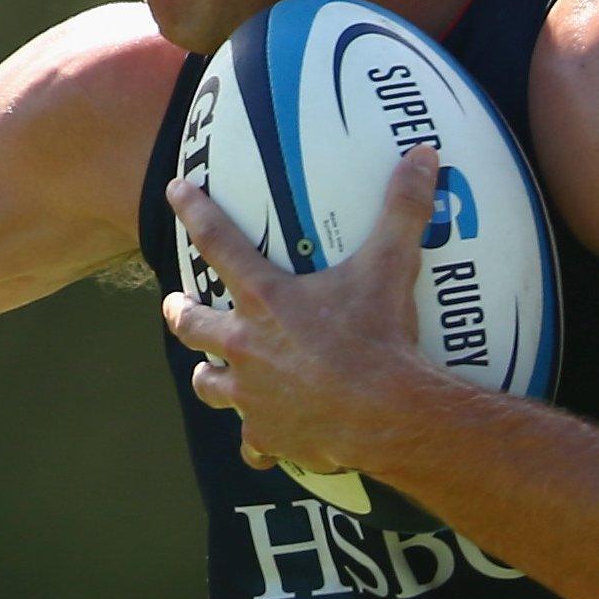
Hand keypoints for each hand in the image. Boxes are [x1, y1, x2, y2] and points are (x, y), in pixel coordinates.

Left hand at [161, 145, 444, 473]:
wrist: (386, 415)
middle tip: (177, 305)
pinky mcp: (268, 435)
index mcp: (265, 298)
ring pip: (208, 384)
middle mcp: (244, 344)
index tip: (174, 189)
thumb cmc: (381, 337)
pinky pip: (252, 441)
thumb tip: (423, 155)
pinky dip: (257, 440)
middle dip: (180, 312)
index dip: (194, 209)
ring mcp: (250, 394)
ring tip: (210, 373)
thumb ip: (403, 209)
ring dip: (209, 376)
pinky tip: (262, 444)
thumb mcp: (392, 265)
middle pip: (190, 324)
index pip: (219, 241)